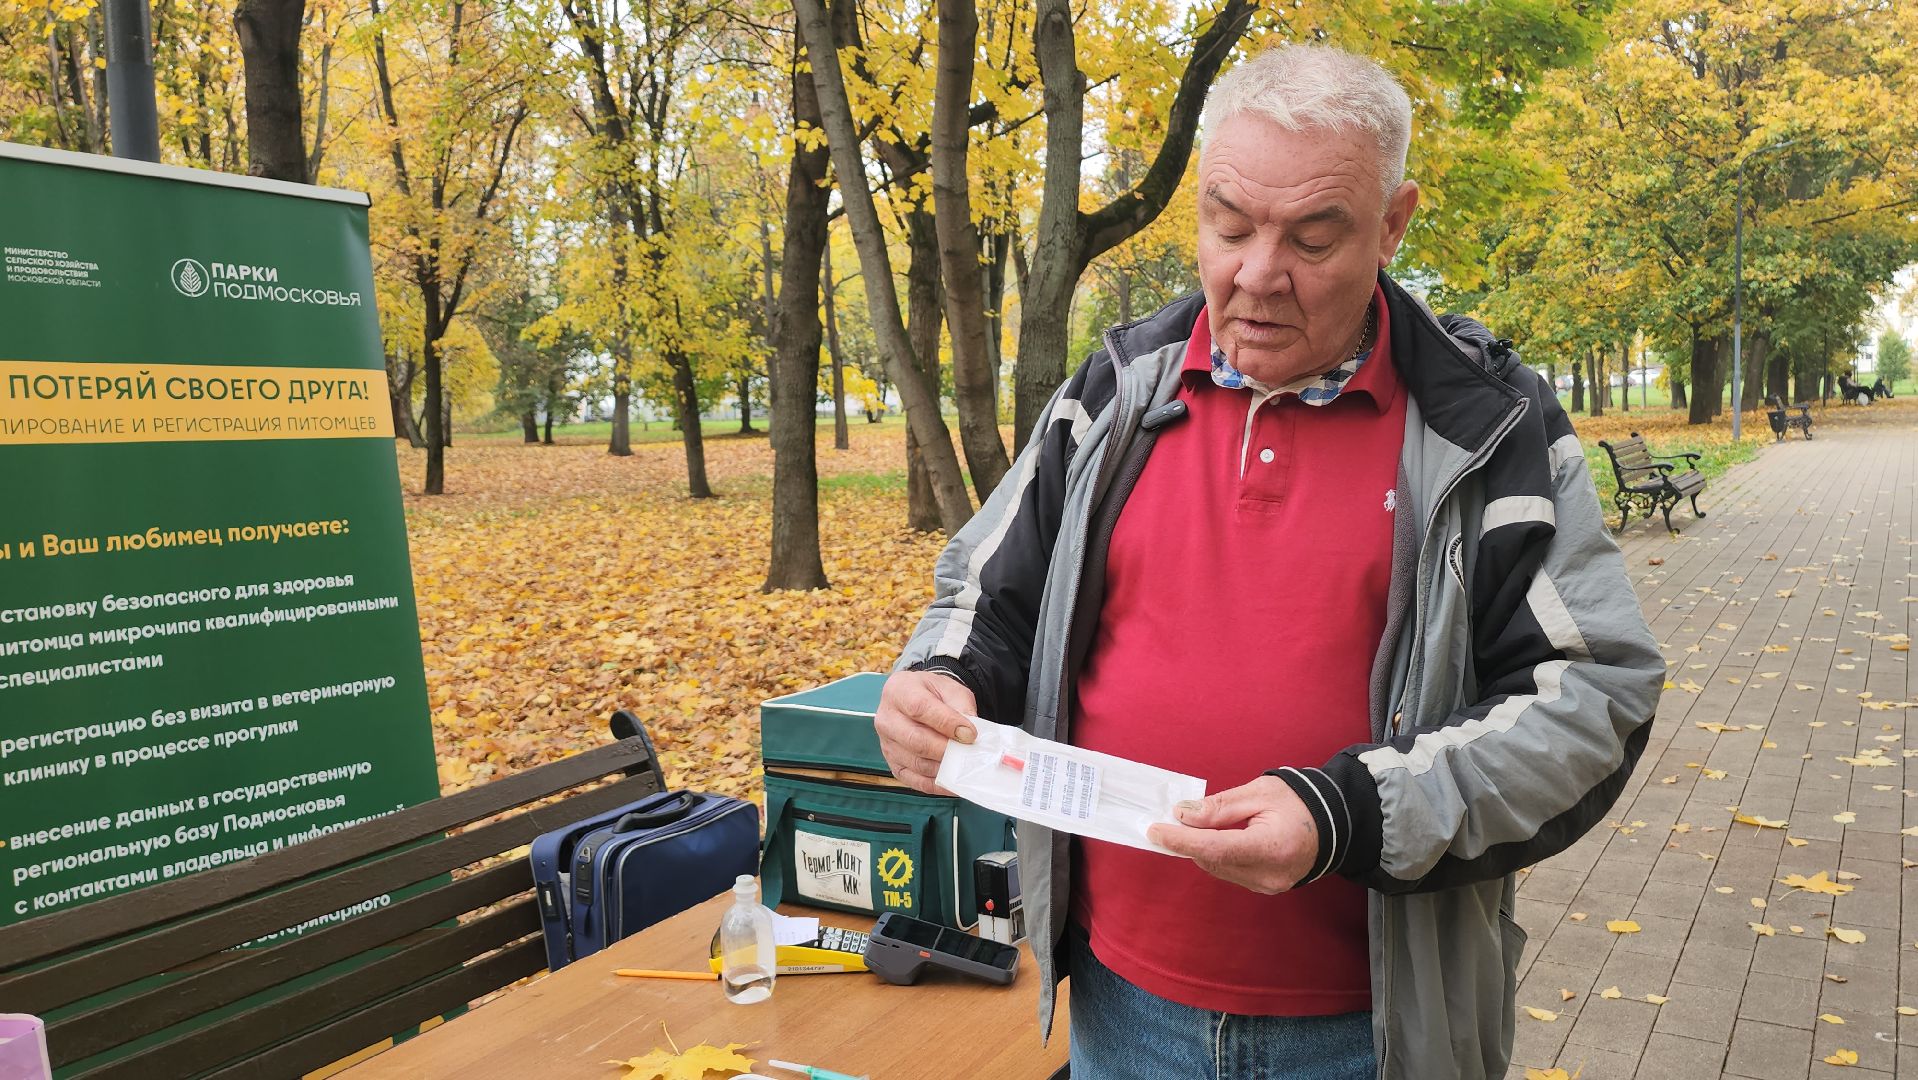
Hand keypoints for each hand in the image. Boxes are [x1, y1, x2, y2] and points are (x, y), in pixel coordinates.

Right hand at [874, 670, 977, 794]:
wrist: (917, 699)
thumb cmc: (934, 694)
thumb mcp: (951, 689)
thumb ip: (961, 708)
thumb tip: (970, 735)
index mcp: (899, 691)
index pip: (920, 709)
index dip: (947, 723)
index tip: (970, 734)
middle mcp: (886, 718)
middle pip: (915, 740)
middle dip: (946, 749)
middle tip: (969, 753)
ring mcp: (887, 744)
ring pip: (916, 763)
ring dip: (943, 768)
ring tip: (965, 768)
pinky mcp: (893, 764)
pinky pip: (914, 780)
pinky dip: (936, 784)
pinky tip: (954, 782)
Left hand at [1146, 775, 1319, 894]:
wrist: (1334, 823)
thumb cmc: (1300, 802)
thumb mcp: (1259, 792)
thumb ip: (1219, 807)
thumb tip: (1183, 816)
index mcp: (1272, 846)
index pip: (1215, 848)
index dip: (1181, 841)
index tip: (1155, 831)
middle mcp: (1269, 874)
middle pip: (1212, 860)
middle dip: (1188, 840)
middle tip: (1170, 819)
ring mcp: (1268, 885)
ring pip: (1217, 867)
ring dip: (1201, 847)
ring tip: (1197, 824)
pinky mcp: (1265, 887)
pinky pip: (1230, 871)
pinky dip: (1216, 854)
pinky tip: (1216, 837)